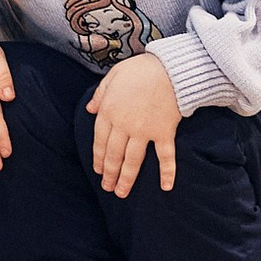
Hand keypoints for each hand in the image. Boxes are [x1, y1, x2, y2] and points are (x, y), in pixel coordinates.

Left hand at [88, 54, 179, 197]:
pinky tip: (166, 187)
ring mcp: (144, 131)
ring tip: (122, 192)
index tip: (98, 171)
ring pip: (133, 160)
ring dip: (127, 178)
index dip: (99, 158)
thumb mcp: (114, 75)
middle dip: (110, 174)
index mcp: (110, 111)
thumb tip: (89, 109)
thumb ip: (101, 93)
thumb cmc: (142, 69)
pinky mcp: (164, 132)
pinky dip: (167, 172)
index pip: (100, 141)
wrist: (170, 67)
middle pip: (114, 155)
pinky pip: (165, 156)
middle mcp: (124, 125)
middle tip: (108, 188)